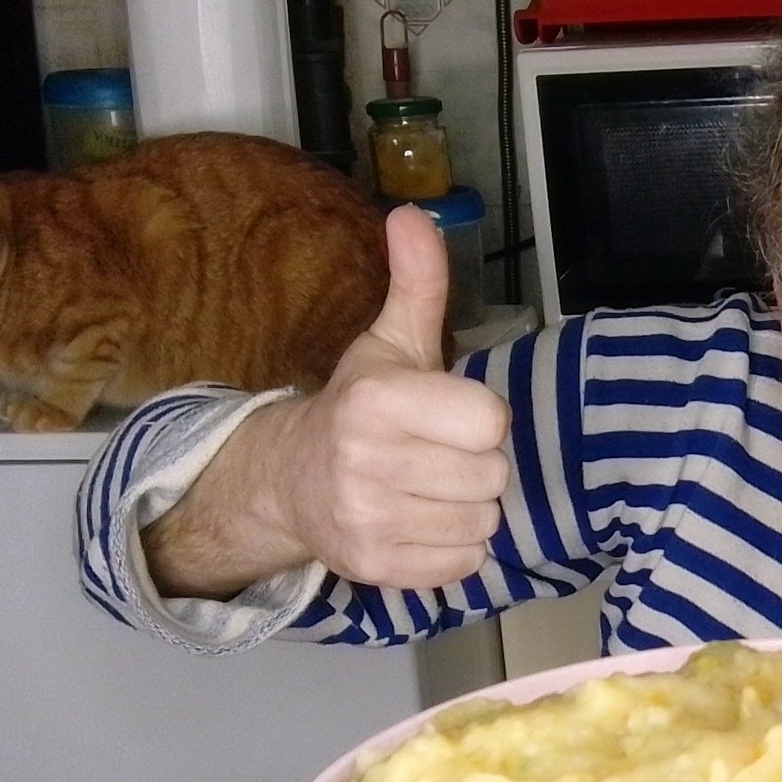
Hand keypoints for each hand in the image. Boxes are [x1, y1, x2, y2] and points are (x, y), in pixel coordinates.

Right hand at [146, 204, 513, 596]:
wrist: (289, 481)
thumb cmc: (359, 409)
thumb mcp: (389, 344)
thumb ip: (417, 283)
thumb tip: (413, 214)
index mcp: (377, 402)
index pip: (489, 421)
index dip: (480, 419)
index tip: (451, 416)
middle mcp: (367, 463)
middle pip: (492, 475)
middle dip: (477, 465)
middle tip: (439, 456)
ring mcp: (368, 520)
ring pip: (483, 521)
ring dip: (468, 506)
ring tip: (430, 488)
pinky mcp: (376, 568)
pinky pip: (464, 563)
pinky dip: (454, 547)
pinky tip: (420, 521)